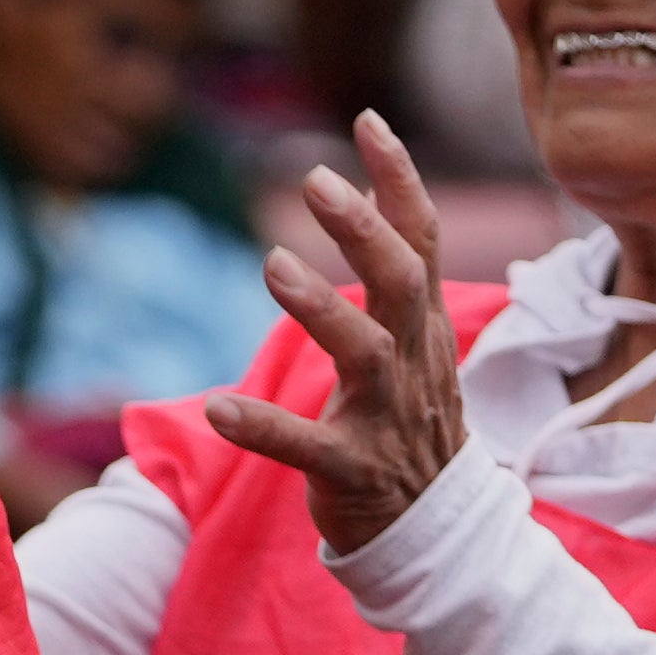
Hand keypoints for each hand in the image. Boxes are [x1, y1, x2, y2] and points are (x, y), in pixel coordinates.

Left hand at [206, 112, 466, 553]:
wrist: (437, 535)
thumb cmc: (411, 424)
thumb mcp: (416, 343)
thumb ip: (399, 279)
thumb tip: (373, 196)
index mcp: (422, 328)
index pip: (420, 242)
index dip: (400, 180)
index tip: (366, 119)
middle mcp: (412, 363)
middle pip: (399, 283)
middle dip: (362, 229)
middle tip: (314, 179)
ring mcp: (385, 418)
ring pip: (366, 354)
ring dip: (320, 309)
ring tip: (272, 265)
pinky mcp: (352, 470)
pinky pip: (307, 447)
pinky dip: (264, 427)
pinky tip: (218, 408)